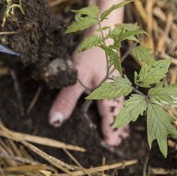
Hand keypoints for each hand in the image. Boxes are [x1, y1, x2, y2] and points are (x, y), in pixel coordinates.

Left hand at [49, 0, 129, 145]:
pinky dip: (114, 107)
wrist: (100, 31)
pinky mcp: (113, 78)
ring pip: (120, 107)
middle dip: (117, 128)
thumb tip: (55, 122)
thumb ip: (66, 100)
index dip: (110, 134)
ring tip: (116, 130)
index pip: (112, 121)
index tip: (109, 144)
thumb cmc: (90, 53)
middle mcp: (118, 92)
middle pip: (121, 115)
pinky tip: (108, 107)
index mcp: (111, 95)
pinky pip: (116, 97)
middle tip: (114, 142)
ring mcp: (118, 84)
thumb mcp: (75, 77)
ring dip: (117, 118)